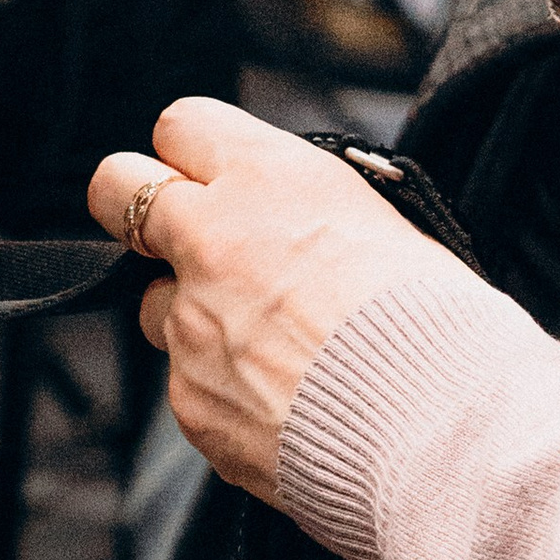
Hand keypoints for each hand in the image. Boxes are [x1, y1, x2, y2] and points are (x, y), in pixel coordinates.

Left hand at [88, 98, 432, 497]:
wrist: (444, 434)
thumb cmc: (442, 329)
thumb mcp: (388, 226)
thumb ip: (311, 214)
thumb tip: (290, 226)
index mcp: (270, 179)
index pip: (181, 124)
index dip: (193, 153)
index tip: (209, 176)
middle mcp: (213, 239)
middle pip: (116, 186)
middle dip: (139, 206)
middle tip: (178, 235)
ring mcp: (190, 323)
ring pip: (153, 302)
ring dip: (192, 315)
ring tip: (272, 348)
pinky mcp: (188, 399)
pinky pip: (188, 381)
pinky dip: (224, 390)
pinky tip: (286, 404)